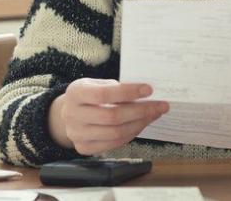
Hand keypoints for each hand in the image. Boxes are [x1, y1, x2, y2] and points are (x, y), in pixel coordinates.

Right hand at [49, 78, 168, 155]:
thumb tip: (146, 93)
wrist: (70, 113)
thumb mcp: (98, 84)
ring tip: (154, 115)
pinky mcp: (83, 148)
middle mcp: (72, 115)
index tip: (149, 89)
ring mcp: (76, 134)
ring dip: (139, 124)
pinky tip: (141, 124)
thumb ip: (116, 87)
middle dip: (141, 111)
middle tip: (160, 106)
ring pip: (115, 133)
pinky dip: (131, 134)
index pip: (104, 94)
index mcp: (75, 93)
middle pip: (112, 116)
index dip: (128, 92)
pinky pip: (113, 144)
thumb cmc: (90, 95)